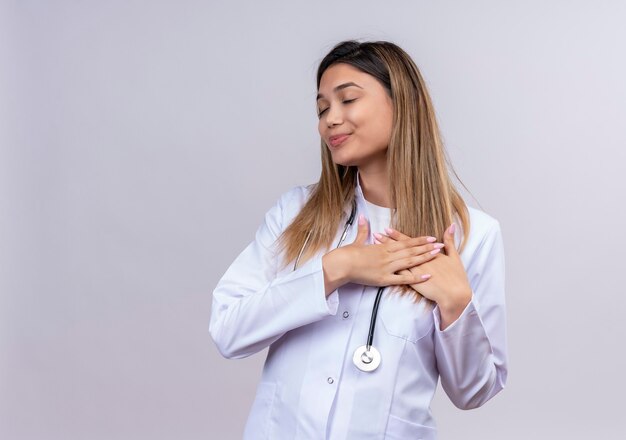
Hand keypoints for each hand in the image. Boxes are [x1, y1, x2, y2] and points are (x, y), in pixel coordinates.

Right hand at [322, 214, 443, 292]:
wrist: (341, 265)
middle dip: (427, 247)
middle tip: (441, 245)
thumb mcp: (357, 241)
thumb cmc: (347, 254)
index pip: (405, 242)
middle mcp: (388, 256)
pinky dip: (416, 278)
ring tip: (437, 254)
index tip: (430, 237)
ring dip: (425, 257)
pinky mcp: (384, 279)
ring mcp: (387, 267)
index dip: (418, 240)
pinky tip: (426, 276)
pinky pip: (403, 279)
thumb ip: (363, 230)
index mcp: (382, 247)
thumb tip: (364, 218)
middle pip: (411, 251)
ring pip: (410, 261)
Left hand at [374, 223, 472, 327]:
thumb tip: (450, 225)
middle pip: (401, 250)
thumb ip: (450, 241)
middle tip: (377, 234)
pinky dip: (390, 267)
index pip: (410, 243)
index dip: (399, 236)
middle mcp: (420, 261)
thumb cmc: (456, 277)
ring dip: (388, 253)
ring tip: (377, 247)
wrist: (454, 294)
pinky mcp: (414, 282)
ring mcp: (416, 272)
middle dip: (388, 241)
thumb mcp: (454, 257)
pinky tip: (382, 264)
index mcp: (428, 253)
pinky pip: (400, 274)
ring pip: (398, 260)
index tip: (388, 229)